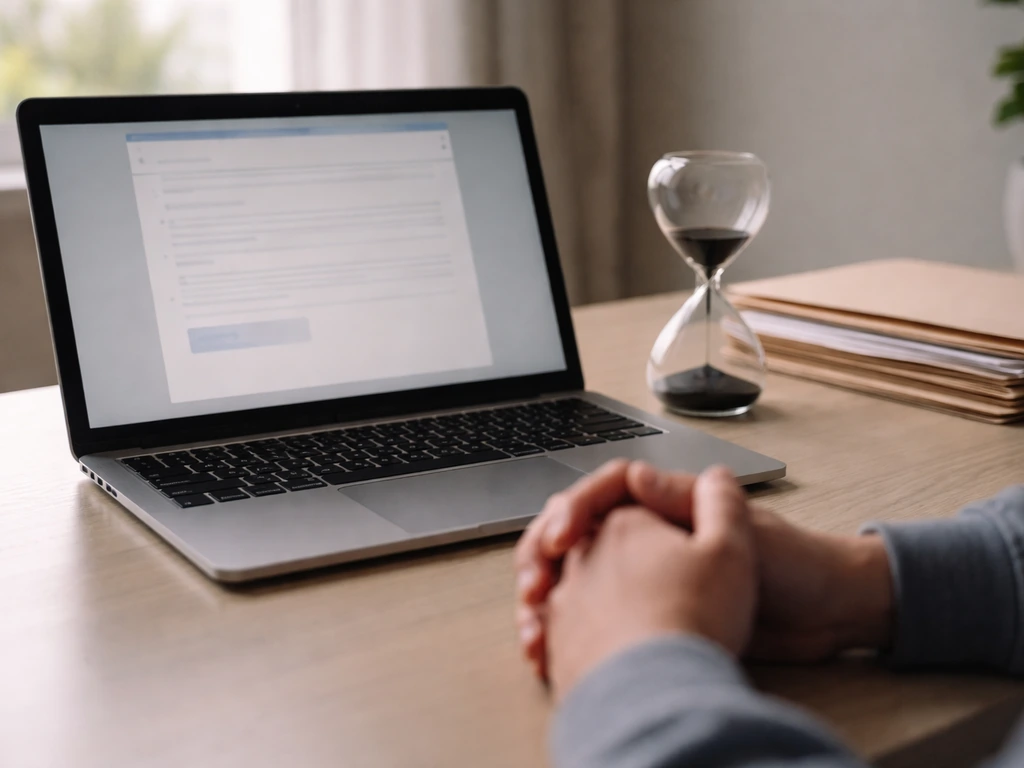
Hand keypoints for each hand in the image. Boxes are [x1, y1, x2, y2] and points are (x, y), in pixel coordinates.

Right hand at [514, 461, 893, 677]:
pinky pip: (596, 617)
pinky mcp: (653, 614)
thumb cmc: (798, 563)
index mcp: (670, 506)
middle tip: (534, 585)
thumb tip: (634, 474)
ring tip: (534, 624)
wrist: (829, 615)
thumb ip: (693, 502)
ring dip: (549, 596)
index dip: (573, 510)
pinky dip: (569, 630)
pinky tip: (555, 648)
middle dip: (546, 555)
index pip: (604, 492)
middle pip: (578, 534)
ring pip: (578, 577)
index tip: (561, 537)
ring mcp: (648, 576)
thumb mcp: (746, 528)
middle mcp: (652, 536)